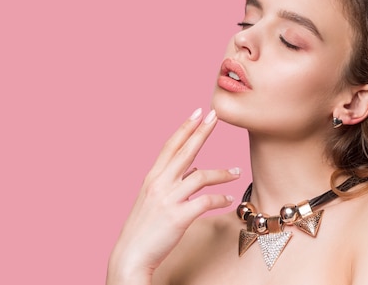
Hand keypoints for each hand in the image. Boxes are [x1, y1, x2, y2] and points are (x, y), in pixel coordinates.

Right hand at [106, 108, 239, 283]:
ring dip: (222, 173)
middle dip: (202, 132)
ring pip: (201, 176)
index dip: (185, 127)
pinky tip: (229, 200)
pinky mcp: (178, 217)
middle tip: (216, 116)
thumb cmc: (144, 228)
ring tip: (236, 172)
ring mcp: (168, 200)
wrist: (131, 255)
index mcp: (152, 178)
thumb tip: (192, 170)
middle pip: (185, 151)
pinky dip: (220, 199)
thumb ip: (171, 182)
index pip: (170, 146)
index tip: (198, 112)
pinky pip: (205, 202)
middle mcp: (159, 184)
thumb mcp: (152, 199)